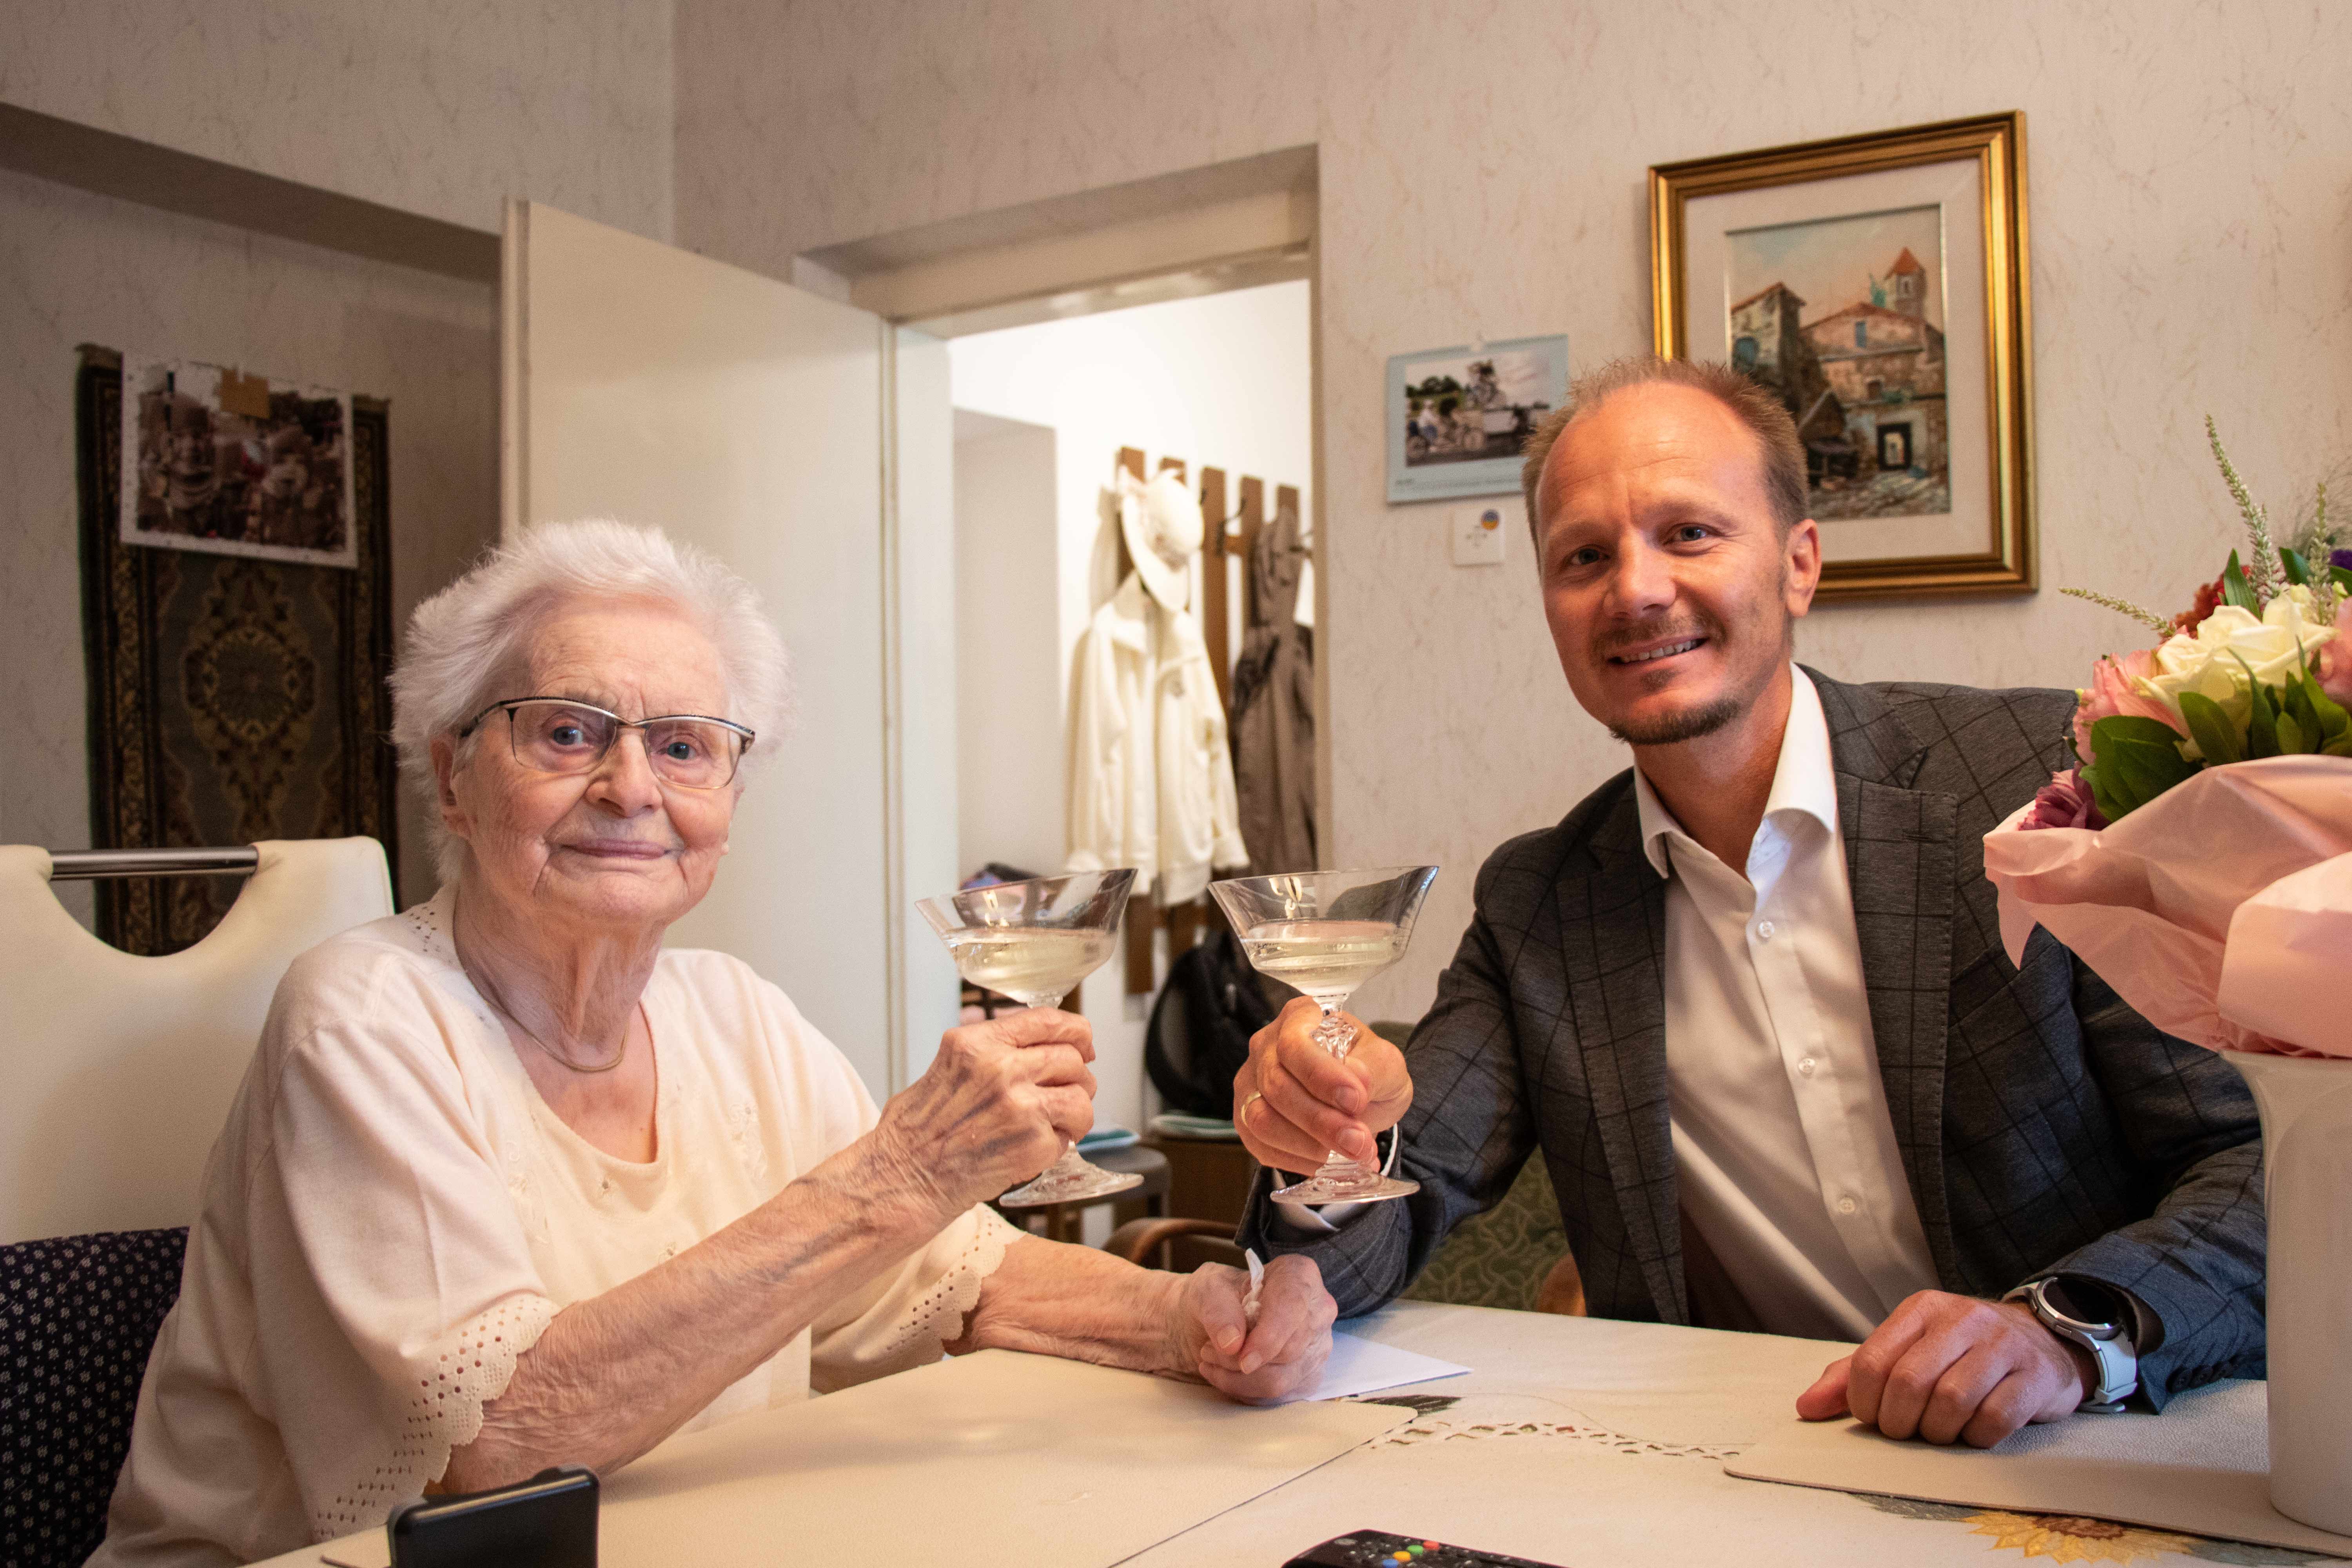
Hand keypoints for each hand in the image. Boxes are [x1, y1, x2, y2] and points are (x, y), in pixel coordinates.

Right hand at [866, 1009, 1096, 1217]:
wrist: (904, 1180)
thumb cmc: (917, 1131)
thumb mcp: (947, 1067)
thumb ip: (991, 1052)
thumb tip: (1035, 1046)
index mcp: (978, 1043)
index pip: (1048, 1020)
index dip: (1076, 1032)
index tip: (1083, 1043)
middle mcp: (1001, 1068)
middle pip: (1071, 1058)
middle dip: (1077, 1077)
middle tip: (1069, 1093)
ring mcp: (1020, 1106)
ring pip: (1080, 1098)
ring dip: (1076, 1113)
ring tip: (1057, 1125)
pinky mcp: (1032, 1143)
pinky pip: (1069, 1137)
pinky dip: (1059, 1145)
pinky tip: (1034, 1150)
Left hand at [1170, 1254, 1335, 1401]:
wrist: (1219, 1318)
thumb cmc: (1219, 1296)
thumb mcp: (1208, 1290)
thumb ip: (1217, 1310)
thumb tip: (1232, 1344)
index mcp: (1300, 1275)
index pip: (1293, 1308)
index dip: (1268, 1337)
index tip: (1238, 1355)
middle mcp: (1319, 1312)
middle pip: (1288, 1350)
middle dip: (1240, 1359)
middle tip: (1207, 1351)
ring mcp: (1317, 1347)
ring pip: (1283, 1379)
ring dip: (1239, 1379)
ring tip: (1211, 1362)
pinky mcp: (1308, 1376)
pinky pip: (1278, 1396)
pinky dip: (1245, 1391)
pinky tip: (1226, 1376)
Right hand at [1233, 998, 1411, 1173]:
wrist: (1361, 1099)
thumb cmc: (1369, 1072)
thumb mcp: (1386, 1064)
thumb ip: (1374, 1067)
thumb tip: (1355, 1078)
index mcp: (1299, 1018)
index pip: (1294, 1044)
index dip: (1321, 1076)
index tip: (1356, 1100)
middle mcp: (1265, 1046)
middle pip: (1276, 1085)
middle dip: (1320, 1121)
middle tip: (1359, 1142)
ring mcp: (1251, 1083)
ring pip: (1261, 1119)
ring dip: (1309, 1145)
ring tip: (1351, 1154)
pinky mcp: (1246, 1120)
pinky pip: (1261, 1146)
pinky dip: (1299, 1161)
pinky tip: (1330, 1163)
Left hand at [1795, 1290, 2094, 1446]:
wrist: (2042, 1341)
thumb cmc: (1961, 1353)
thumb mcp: (1906, 1351)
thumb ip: (1853, 1377)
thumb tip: (1806, 1407)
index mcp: (1921, 1309)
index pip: (1872, 1360)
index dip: (1863, 1402)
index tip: (1872, 1417)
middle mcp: (1962, 1319)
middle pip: (1909, 1383)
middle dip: (1899, 1422)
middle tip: (1905, 1431)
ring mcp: (2003, 1345)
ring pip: (1951, 1401)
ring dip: (1937, 1432)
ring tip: (1938, 1431)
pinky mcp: (2036, 1376)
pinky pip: (1994, 1419)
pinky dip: (1976, 1437)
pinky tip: (1973, 1431)